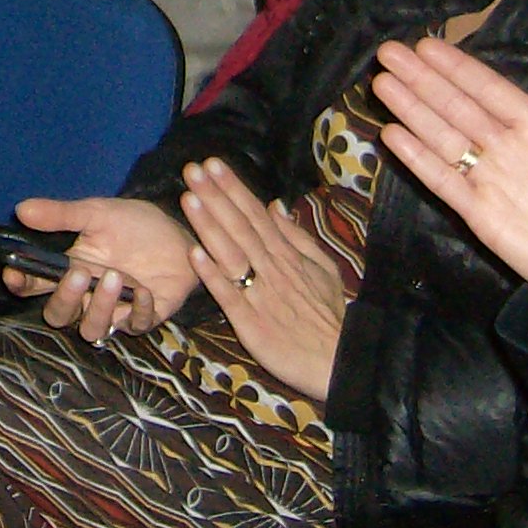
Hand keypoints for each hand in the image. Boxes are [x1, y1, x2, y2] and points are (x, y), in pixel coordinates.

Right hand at [11, 195, 200, 342]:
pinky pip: (134, 326)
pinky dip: (138, 310)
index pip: (34, 285)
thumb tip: (22, 209)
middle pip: (58, 315)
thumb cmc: (132, 224)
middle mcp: (87, 296)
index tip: (13, 273)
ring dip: (100, 306)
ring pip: (92, 328)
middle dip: (64, 298)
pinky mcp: (144, 317)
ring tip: (114, 276)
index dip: (21, 284)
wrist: (178, 233)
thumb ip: (61, 215)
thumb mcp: (96, 213)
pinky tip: (143, 289)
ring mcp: (115, 310)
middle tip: (78, 272)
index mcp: (69, 270)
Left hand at [181, 159, 347, 399]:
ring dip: (209, 225)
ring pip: (231, 254)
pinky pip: (228, 294)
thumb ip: (297, 237)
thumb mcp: (323, 269)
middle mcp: (272, 269)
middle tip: (192, 169)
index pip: (256, 215)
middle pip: (240, 226)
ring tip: (189, 198)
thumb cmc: (328, 316)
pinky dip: (211, 274)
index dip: (233, 189)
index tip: (212, 164)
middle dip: (216, 196)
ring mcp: (260, 295)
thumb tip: (276, 205)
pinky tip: (193, 253)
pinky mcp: (251, 322)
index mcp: (287, 255)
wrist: (339, 362)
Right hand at [375, 41, 527, 321]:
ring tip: (382, 83)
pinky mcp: (480, 214)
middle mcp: (509, 148)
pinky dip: (417, 158)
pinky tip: (393, 135)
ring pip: (443, 137)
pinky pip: (443, 180)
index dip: (459, 68)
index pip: (492, 91)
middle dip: (423, 80)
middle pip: (457, 107)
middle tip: (388, 51)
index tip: (428, 45)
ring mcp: (491, 180)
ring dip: (412, 110)